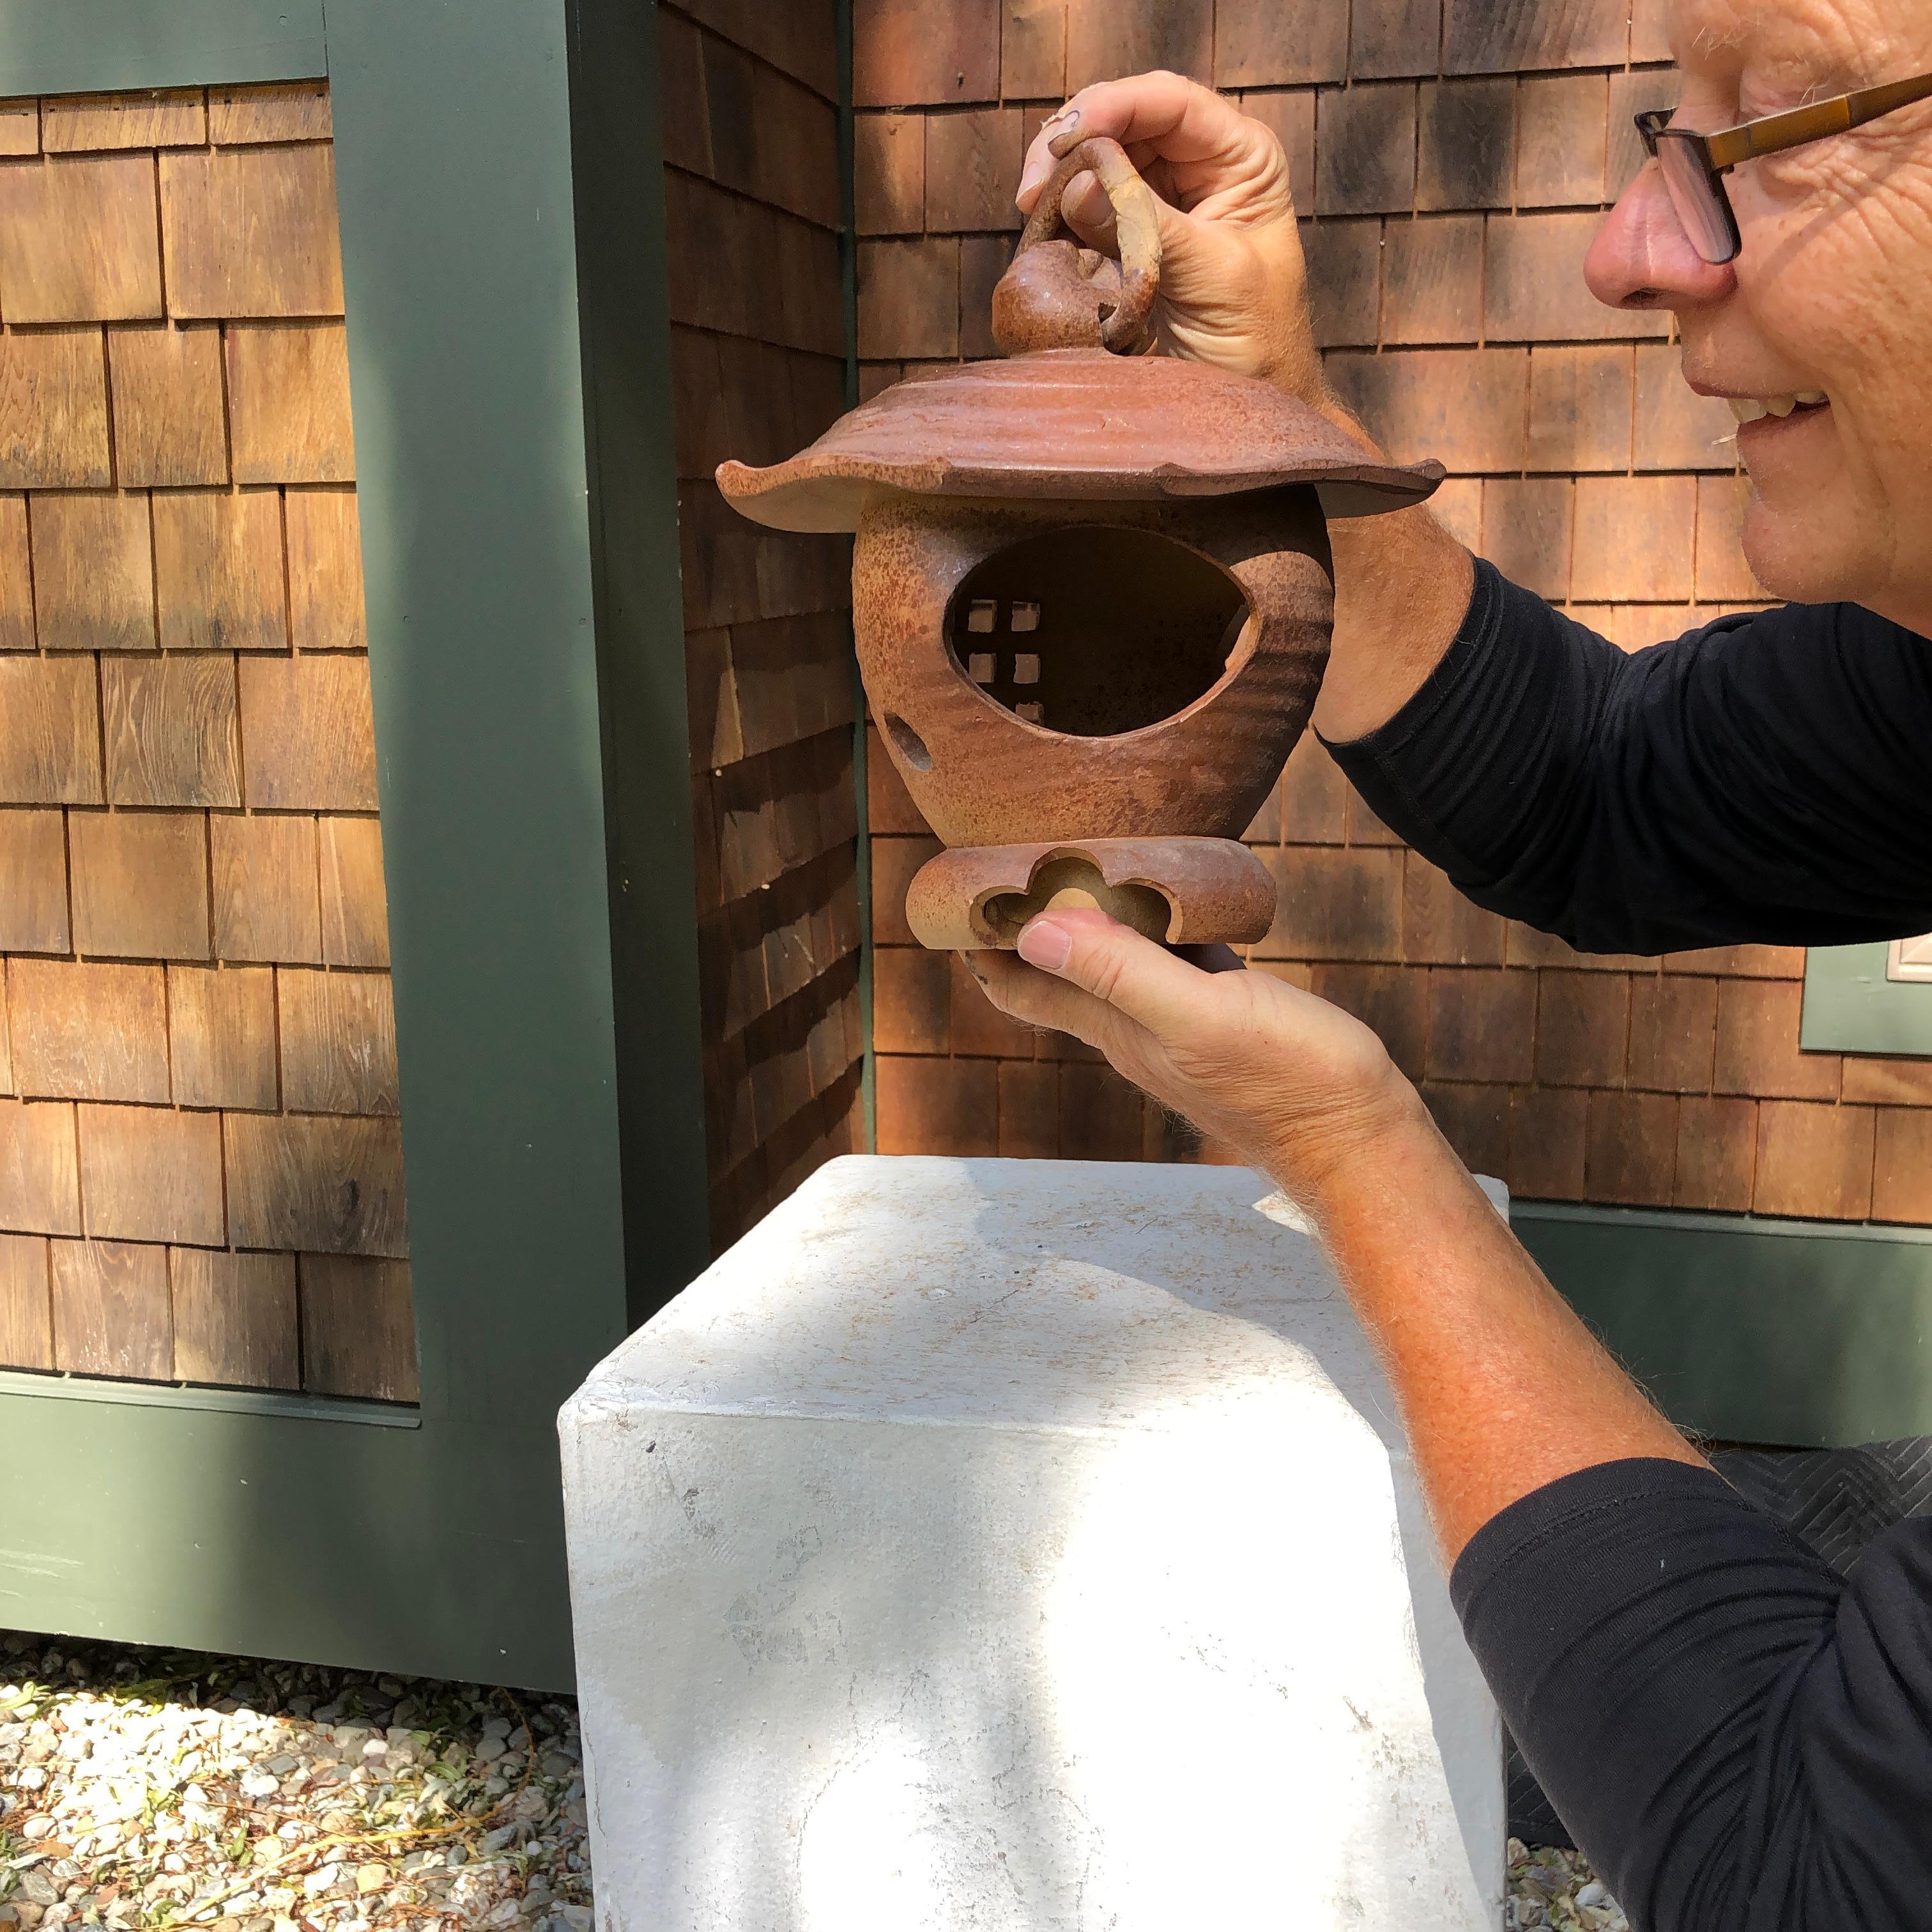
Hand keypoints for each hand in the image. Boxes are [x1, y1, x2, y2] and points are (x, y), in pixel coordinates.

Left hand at [968, 907, 1427, 1202]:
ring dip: (1090, 923)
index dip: (984, 944)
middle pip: (1060, 971)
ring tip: (1080, 864)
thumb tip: (1033, 933)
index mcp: (1117, 1029)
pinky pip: (1175, 962)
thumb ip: (1120, 973)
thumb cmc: (1289, 1079)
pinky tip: (1175, 900)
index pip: (1023, 986)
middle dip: (1027, 924)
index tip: (962, 891)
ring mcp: (1179, 1026)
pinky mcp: (1225, 1015)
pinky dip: (1159, 929)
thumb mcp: (1199, 1015)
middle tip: (1011, 861)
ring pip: (1115, 965)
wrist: (1360, 1138)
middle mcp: (1136, 1030)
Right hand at [1016, 71, 1324, 398]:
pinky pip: (1082, 212)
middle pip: (1122, 121)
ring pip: (1095, 161)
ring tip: (1032, 211)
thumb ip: (1150, 227)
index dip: (1113, 107)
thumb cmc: (1258, 342)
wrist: (1251, 400)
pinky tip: (1041, 234)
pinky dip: (1056, 218)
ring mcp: (1159, 202)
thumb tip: (1077, 185)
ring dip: (1057, 182)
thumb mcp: (1214, 276)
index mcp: (1240, 159)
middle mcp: (1198, 168)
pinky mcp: (1126, 241)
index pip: (1169, 103)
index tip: (1064, 139)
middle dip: (1072, 143)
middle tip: (1032, 187)